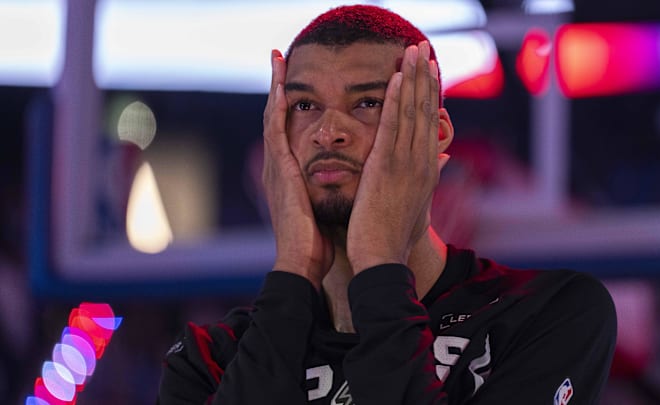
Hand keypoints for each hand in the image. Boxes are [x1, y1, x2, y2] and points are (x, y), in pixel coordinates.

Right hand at [262, 49, 332, 289]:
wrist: (304, 261)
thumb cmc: (319, 239)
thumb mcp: (328, 205)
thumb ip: (336, 185)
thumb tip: (357, 175)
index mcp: (291, 172)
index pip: (290, 129)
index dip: (292, 103)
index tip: (296, 80)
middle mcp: (279, 165)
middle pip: (277, 115)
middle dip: (277, 85)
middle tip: (278, 58)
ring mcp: (276, 166)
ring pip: (273, 115)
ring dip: (275, 85)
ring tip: (276, 59)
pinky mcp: (279, 170)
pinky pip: (276, 130)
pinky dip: (277, 106)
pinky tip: (281, 86)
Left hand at [346, 41, 447, 271]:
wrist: (383, 259)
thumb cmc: (395, 236)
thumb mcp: (419, 205)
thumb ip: (430, 178)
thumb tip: (442, 159)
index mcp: (427, 170)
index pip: (430, 124)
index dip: (430, 94)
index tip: (430, 70)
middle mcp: (422, 162)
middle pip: (425, 111)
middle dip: (425, 77)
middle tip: (423, 47)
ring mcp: (406, 163)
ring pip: (412, 113)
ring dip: (413, 78)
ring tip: (413, 50)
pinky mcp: (386, 167)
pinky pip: (392, 126)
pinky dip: (396, 100)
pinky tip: (397, 78)